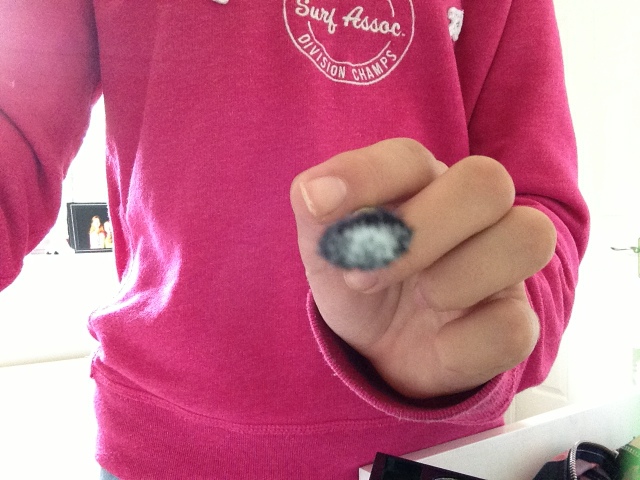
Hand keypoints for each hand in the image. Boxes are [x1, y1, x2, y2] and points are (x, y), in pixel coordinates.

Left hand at [290, 138, 556, 397]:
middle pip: (487, 181)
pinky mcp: (516, 320)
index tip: (320, 208)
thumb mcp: (323, 245)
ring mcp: (504, 265)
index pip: (411, 157)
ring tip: (419, 300)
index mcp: (422, 183)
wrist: (377, 347)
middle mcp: (473, 213)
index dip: (366, 176)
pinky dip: (462, 341)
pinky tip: (438, 343)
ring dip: (455, 277)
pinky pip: (514, 324)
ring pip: (527, 237)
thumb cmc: (357, 279)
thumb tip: (315, 192)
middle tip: (364, 274)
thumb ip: (316, 209)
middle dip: (418, 230)